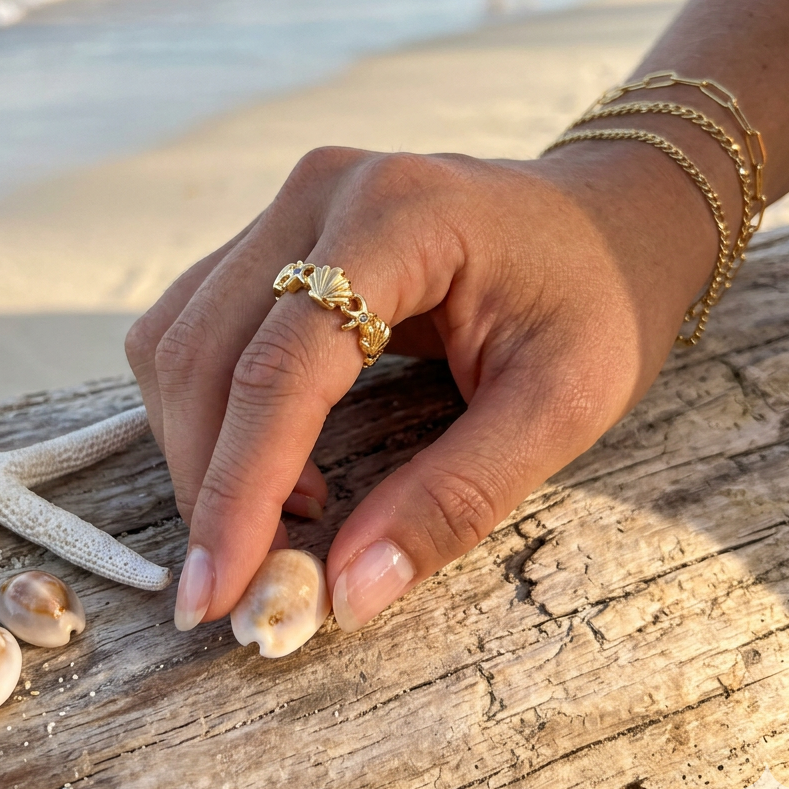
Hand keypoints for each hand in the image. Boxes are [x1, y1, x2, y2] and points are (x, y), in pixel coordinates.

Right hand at [126, 140, 717, 632]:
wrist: (610, 218)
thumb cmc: (601, 300)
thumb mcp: (560, 406)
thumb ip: (453, 499)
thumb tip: (346, 594)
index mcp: (397, 217)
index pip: (281, 368)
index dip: (239, 489)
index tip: (218, 592)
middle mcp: (320, 194)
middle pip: (204, 353)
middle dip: (207, 481)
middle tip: (244, 582)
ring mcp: (291, 205)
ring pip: (178, 338)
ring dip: (199, 445)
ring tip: (275, 517)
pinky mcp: (280, 234)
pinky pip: (196, 322)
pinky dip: (209, 406)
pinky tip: (267, 455)